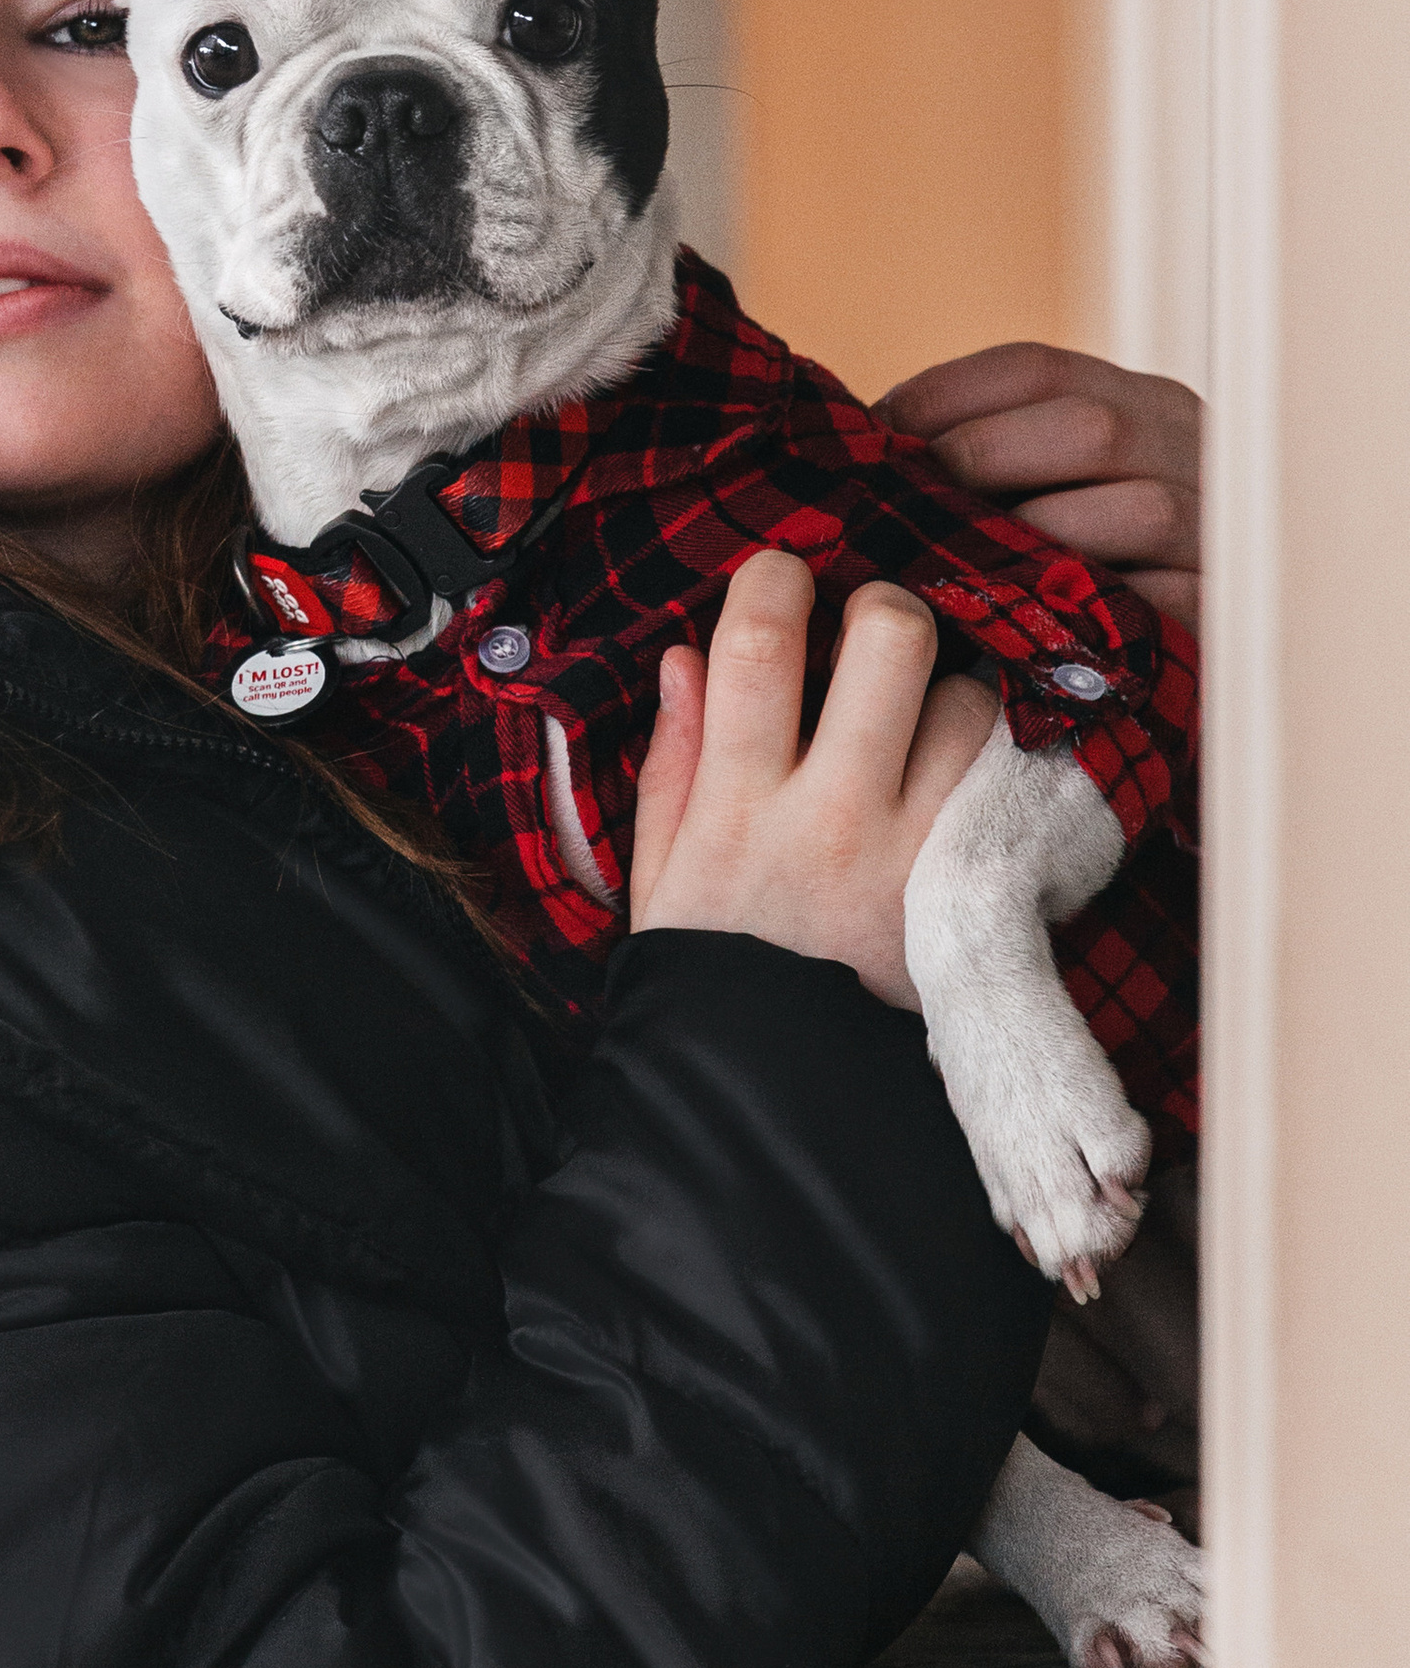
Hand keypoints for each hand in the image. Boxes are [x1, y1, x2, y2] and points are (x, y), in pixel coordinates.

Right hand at [630, 549, 995, 1005]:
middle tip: (865, 629)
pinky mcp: (971, 887)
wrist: (784, 1091)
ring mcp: (917, 851)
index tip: (778, 577)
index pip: (761, 645)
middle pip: (892, 641)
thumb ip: (674, 760)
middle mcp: (837, 815)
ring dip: (945, 691)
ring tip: (914, 720)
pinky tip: (953, 771)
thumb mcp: (661, 873)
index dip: (773, 581)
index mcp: (741, 803)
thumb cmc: (712, 973)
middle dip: (881, 607)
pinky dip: (988, 758)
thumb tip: (683, 657)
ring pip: (969, 703)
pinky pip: (1006, 780)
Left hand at [878, 343, 1201, 631]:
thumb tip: (856, 441)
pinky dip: (1093, 611)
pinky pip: (1167, 599)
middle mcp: (1192, 445)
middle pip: (1090, 425)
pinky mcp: (1230, 607)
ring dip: (1037, 541)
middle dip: (982, 462)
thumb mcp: (1044, 488)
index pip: (1034, 369)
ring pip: (1140, 509)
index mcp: (1136, 401)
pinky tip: (1026, 630)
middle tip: (907, 512)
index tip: (872, 436)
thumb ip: (983, 460)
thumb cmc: (1073, 572)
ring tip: (958, 571)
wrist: (1174, 674)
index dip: (941, 396)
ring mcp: (1221, 524)